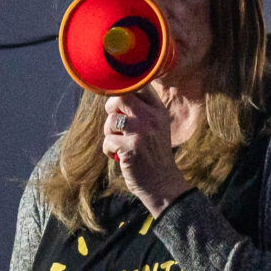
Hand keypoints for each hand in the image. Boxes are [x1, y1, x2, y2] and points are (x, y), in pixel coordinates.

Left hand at [102, 90, 188, 213]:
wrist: (162, 183)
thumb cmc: (153, 154)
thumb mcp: (155, 127)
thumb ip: (141, 110)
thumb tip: (115, 95)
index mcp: (158, 111)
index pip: (138, 86)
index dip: (123, 92)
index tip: (120, 106)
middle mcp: (152, 118)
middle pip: (121, 97)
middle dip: (111, 108)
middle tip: (114, 122)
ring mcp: (142, 133)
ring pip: (111, 120)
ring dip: (108, 132)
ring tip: (116, 142)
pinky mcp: (131, 149)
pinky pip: (107, 141)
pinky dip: (108, 150)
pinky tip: (117, 156)